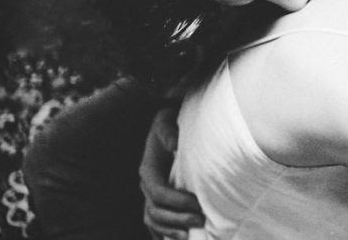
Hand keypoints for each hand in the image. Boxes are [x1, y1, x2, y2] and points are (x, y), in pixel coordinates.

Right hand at [140, 105, 203, 238]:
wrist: (169, 124)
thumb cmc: (171, 121)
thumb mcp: (167, 120)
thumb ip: (169, 131)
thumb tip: (175, 145)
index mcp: (148, 169)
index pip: (158, 193)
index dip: (177, 202)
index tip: (198, 204)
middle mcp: (146, 184)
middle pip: (155, 211)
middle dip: (177, 218)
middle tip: (201, 220)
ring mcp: (149, 193)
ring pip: (153, 219)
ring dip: (170, 229)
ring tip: (190, 234)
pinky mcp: (156, 198)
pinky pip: (154, 222)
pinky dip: (162, 232)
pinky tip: (178, 238)